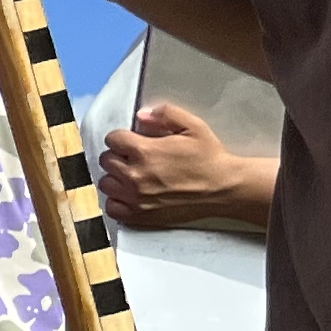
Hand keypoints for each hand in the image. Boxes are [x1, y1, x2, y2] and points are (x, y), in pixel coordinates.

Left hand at [97, 101, 272, 235]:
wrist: (224, 188)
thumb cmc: (210, 158)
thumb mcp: (193, 126)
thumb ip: (165, 114)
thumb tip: (142, 115)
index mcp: (145, 151)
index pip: (112, 139)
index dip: (123, 138)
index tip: (133, 142)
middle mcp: (135, 175)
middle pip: (107, 161)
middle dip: (119, 156)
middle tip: (135, 158)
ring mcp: (136, 198)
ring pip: (106, 184)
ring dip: (116, 178)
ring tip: (133, 175)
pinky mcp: (140, 216)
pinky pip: (112, 208)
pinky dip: (117, 201)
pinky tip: (131, 195)